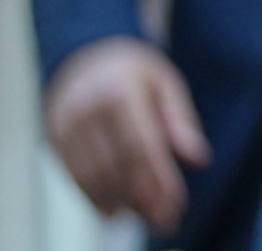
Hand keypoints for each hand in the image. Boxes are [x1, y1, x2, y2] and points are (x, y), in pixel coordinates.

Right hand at [44, 37, 212, 233]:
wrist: (85, 51)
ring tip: (144, 218)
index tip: (176, 205)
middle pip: (116, 165)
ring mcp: (65, 123)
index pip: (141, 147)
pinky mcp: (53, 135)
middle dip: (142, 198)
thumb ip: (180, 121)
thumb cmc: (135, 70)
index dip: (158, 181)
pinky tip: (114, 210)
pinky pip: (73, 173)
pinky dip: (93, 196)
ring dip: (118, 203)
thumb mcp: (166, 82)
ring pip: (91, 175)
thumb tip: (199, 160)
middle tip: (164, 221)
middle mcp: (87, 109)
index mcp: (120, 92)